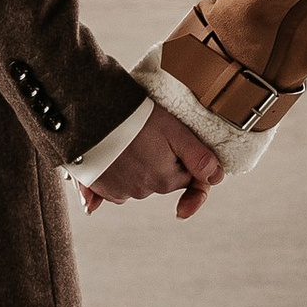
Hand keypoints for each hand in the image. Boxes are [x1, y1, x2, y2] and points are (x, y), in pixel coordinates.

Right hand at [84, 98, 223, 219]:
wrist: (90, 114)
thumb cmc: (136, 117)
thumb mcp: (176, 130)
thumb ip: (199, 157)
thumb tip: (216, 179)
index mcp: (164, 180)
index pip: (186, 178)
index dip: (188, 163)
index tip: (182, 153)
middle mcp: (142, 191)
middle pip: (162, 179)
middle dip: (161, 161)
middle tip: (150, 133)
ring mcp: (118, 191)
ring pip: (138, 181)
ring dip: (137, 165)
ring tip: (128, 140)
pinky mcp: (97, 187)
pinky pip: (113, 186)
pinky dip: (113, 175)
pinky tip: (109, 159)